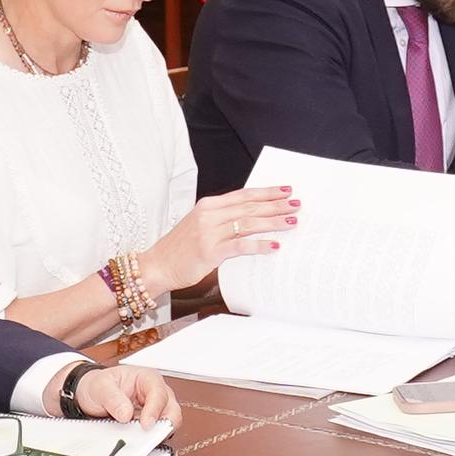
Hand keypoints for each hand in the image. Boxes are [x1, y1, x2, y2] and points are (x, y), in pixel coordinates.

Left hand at [65, 364, 178, 436]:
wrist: (91, 394)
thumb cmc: (99, 385)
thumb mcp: (101, 387)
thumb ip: (113, 399)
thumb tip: (126, 414)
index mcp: (147, 378)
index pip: (159, 393)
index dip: (154, 410)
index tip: (146, 424)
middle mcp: (155, 393)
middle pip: (172, 410)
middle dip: (164, 424)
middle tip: (151, 436)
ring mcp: (155, 409)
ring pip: (168, 423)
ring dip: (157, 433)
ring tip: (142, 440)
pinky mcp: (150, 423)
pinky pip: (156, 433)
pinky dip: (150, 439)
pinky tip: (139, 442)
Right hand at [153, 183, 298, 290]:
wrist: (157, 265)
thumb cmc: (180, 248)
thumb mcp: (200, 225)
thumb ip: (222, 219)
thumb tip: (253, 217)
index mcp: (208, 205)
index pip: (244, 195)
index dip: (267, 192)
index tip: (286, 190)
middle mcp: (209, 215)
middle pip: (249, 207)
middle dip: (276, 205)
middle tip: (297, 204)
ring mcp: (209, 233)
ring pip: (248, 223)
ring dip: (272, 222)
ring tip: (291, 222)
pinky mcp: (210, 252)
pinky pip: (240, 246)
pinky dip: (258, 245)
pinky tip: (274, 246)